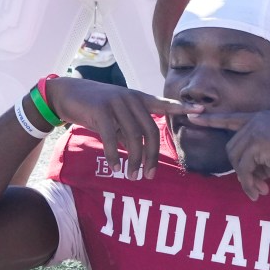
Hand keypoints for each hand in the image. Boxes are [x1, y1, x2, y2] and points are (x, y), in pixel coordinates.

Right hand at [41, 76, 182, 179]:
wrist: (67, 94)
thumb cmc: (95, 108)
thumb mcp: (117, 115)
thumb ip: (131, 129)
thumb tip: (141, 153)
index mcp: (138, 98)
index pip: (164, 103)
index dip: (182, 107)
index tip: (201, 110)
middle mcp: (131, 99)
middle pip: (150, 131)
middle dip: (152, 157)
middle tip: (149, 175)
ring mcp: (116, 102)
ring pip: (133, 136)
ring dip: (133, 160)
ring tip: (131, 176)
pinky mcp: (100, 110)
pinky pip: (111, 137)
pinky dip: (114, 155)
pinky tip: (115, 167)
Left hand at [176, 109, 269, 199]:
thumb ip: (259, 159)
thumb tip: (247, 176)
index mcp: (261, 118)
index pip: (230, 118)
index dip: (210, 119)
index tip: (192, 116)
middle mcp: (257, 119)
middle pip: (230, 148)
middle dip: (240, 171)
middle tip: (255, 187)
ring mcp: (257, 129)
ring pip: (235, 159)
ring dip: (245, 179)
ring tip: (259, 190)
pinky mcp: (259, 142)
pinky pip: (243, 167)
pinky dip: (249, 182)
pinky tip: (260, 190)